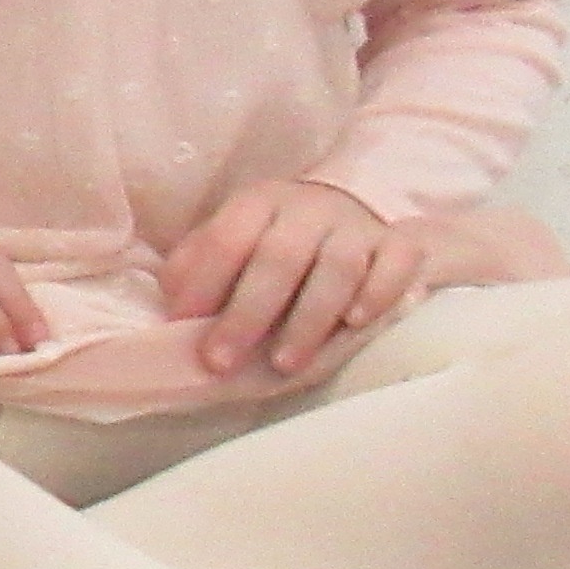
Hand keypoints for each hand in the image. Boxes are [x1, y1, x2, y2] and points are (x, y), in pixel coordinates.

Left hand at [160, 176, 418, 383]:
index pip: (227, 238)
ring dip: (309, 318)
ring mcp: (357, 226)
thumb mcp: (233, 241)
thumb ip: (198, 266)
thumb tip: (171, 302)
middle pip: (278, 258)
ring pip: (337, 267)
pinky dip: (378, 290)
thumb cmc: (278, 242)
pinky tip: (356, 321)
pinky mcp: (398, 244)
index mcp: (259, 204)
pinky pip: (396, 261)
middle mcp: (308, 209)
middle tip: (221, 362)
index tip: (183, 325)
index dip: (203, 282)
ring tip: (284, 364)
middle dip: (247, 314)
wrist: (356, 212)